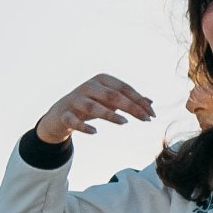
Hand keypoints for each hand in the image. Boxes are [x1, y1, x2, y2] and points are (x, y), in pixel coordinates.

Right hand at [35, 70, 154, 145]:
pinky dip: (84, 126)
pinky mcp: (64, 114)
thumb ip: (128, 100)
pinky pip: (73, 120)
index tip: (152, 115)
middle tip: (146, 119)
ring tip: (124, 123)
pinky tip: (95, 132)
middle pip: (112, 95)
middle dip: (131, 107)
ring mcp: (74, 99)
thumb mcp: (109, 101)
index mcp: (101, 80)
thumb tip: (150, 102)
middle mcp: (88, 86)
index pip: (124, 88)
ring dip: (109, 115)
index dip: (139, 101)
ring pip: (93, 106)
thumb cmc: (90, 105)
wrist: (60, 115)